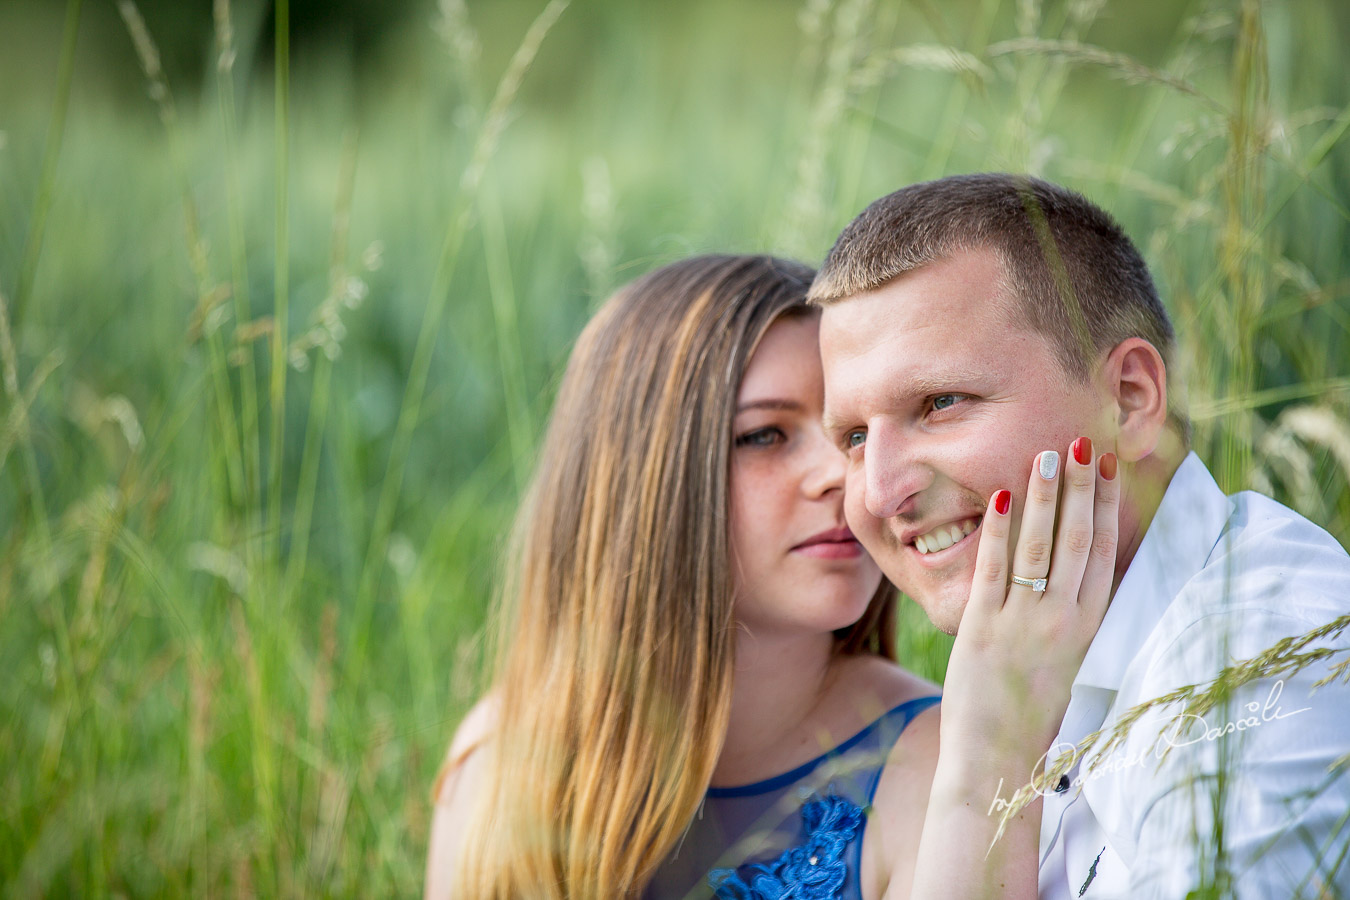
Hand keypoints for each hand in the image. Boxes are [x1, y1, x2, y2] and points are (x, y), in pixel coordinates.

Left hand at [938, 439, 1120, 776]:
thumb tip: (1078, 568)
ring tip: (1047, 455)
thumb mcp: (1069, 658)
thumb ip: (1073, 614)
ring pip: (1038, 547)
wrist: (999, 758)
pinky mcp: (982, 629)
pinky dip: (998, 530)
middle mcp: (1062, 621)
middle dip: (1082, 488)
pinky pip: (993, 569)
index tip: (1109, 468)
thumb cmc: (1032, 710)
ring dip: (1044, 497)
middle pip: (1077, 540)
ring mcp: (1022, 623)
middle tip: (1083, 442)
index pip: (1103, 553)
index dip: (1107, 506)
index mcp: (1089, 628)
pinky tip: (999, 496)